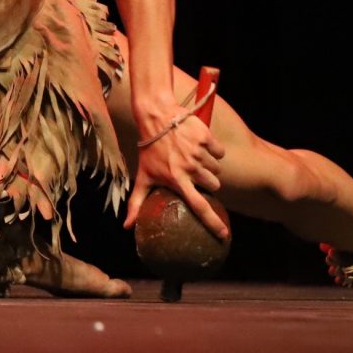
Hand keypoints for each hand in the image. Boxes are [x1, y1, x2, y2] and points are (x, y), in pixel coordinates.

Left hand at [123, 108, 227, 237]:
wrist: (156, 117)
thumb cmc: (150, 150)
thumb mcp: (143, 176)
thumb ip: (136, 202)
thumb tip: (127, 227)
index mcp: (177, 180)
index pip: (199, 207)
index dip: (213, 223)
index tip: (224, 235)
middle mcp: (190, 168)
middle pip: (214, 185)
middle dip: (207, 182)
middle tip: (192, 172)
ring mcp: (199, 152)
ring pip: (217, 168)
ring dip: (208, 164)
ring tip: (192, 156)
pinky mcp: (207, 138)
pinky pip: (220, 152)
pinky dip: (214, 150)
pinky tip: (199, 145)